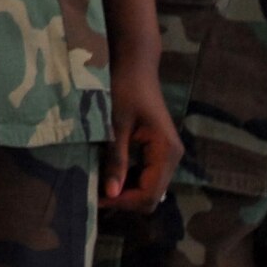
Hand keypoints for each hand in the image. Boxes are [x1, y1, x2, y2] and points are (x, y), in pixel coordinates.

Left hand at [100, 61, 180, 211]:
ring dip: (126, 191)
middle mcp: (172, 157)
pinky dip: (129, 180)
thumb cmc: (124, 88)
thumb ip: (116, 159)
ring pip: (150, 187)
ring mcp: (166, 154)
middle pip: (153, 194)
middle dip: (125, 200)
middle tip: (94, 196)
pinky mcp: (157, 150)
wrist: (134, 64)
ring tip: (98, 188)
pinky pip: (146, 175)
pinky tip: (108, 175)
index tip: (96, 200)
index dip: (124, 202)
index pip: (150, 193)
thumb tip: (111, 193)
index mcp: (167, 151)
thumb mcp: (116, 124)